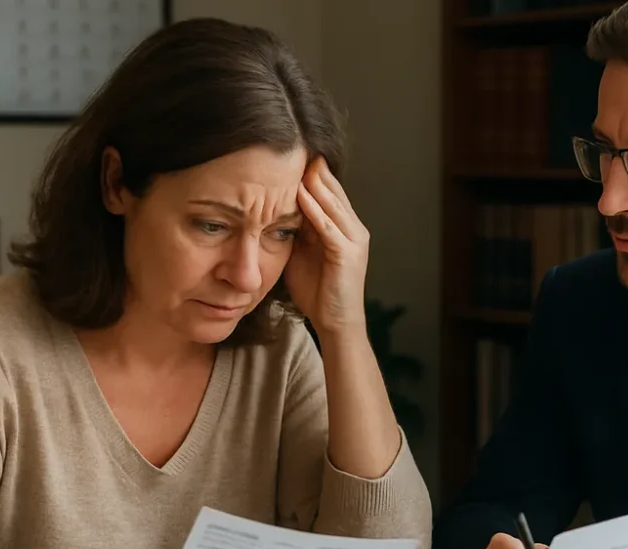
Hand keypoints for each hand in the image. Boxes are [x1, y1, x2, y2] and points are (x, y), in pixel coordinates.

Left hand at [284, 156, 368, 339]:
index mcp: (345, 227)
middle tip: (291, 145)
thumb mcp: (303, 253)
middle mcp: (354, 229)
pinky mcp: (348, 254)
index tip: (287, 153)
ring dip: (312, 182)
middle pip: (332, 190)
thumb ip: (296, 230)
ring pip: (332, 203)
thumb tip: (273, 210)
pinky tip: (298, 193)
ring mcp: (354, 240)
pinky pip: (328, 226)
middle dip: (312, 169)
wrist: (336, 323)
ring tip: (293, 161)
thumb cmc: (318, 292)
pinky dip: (314, 208)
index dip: (310, 172)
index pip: (328, 191)